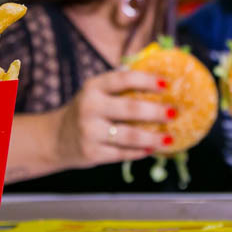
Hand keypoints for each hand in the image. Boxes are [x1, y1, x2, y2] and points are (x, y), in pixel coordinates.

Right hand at [54, 69, 174, 169]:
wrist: (56, 138)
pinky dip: (140, 152)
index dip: (147, 80)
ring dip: (153, 137)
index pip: (124, 79)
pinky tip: (153, 148)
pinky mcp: (92, 153)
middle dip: (156, 111)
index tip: (168, 84)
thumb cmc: (89, 110)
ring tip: (170, 138)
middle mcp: (90, 107)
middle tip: (175, 112)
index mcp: (94, 87)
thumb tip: (163, 77)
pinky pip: (122, 154)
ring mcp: (90, 132)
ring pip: (129, 135)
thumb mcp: (97, 92)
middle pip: (130, 108)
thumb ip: (123, 85)